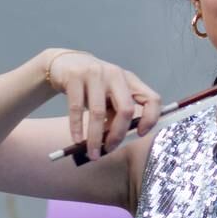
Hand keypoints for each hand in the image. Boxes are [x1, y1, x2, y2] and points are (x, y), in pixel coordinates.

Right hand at [46, 50, 160, 159]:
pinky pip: (76, 108)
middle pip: (126, 109)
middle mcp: (116, 75)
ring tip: (92, 153)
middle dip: (118, 134)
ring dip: (96, 137)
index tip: (140, 134)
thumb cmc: (93, 86)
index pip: (152, 99)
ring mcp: (95, 73)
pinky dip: (76, 127)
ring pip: (98, 112)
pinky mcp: (74, 77)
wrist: (65, 64)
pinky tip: (76, 140)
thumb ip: (117, 113)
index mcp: (130, 80)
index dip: (151, 118)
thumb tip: (116, 141)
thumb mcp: (109, 96)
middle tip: (110, 149)